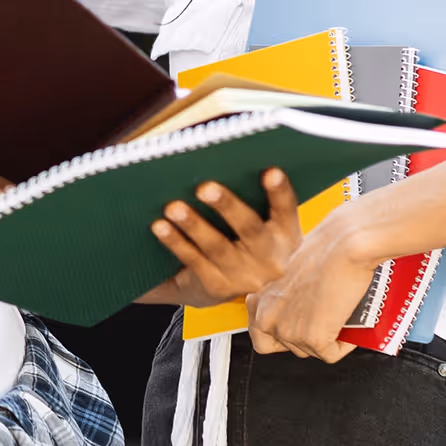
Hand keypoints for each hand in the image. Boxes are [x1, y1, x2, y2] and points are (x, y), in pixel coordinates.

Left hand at [139, 168, 301, 307]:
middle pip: (250, 229)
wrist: (227, 279)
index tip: (271, 171)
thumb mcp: (253, 218)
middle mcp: (271, 260)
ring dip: (194, 225)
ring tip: (172, 206)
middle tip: (204, 187)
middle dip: (227, 206)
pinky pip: (194, 261)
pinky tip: (160, 226)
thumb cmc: (239, 233)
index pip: (285, 210)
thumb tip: (220, 157)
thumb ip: (247, 194)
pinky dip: (175, 242)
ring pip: (218, 247)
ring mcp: (245, 278)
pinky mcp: (218, 288)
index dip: (280, 191)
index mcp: (285, 235)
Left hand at [247, 206, 375, 361]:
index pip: (258, 334)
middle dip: (302, 338)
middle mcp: (266, 314)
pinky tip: (349, 324)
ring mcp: (288, 329)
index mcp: (257, 295)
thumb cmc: (321, 250)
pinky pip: (331, 354)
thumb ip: (282, 296)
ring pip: (308, 351)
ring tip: (336, 317)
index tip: (295, 326)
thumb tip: (295, 313)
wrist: (342, 245)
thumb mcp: (287, 274)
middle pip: (282, 347)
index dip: (279, 333)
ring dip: (324, 339)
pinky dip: (344, 344)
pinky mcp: (313, 338)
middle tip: (319, 323)